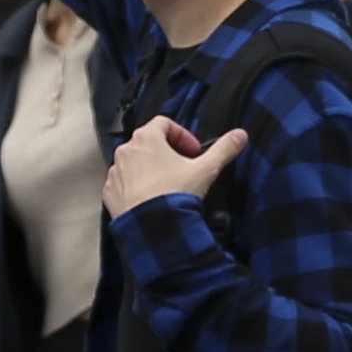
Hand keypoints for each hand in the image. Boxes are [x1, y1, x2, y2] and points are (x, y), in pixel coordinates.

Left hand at [102, 113, 247, 216]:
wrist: (153, 228)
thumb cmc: (176, 194)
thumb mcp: (206, 169)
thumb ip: (224, 149)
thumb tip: (241, 135)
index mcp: (146, 138)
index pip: (164, 123)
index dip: (182, 135)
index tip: (194, 152)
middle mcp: (126, 151)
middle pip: (149, 142)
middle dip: (167, 152)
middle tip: (184, 168)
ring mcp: (115, 172)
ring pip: (135, 162)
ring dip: (150, 168)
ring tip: (168, 185)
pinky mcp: (109, 193)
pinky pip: (123, 182)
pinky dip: (136, 186)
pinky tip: (152, 198)